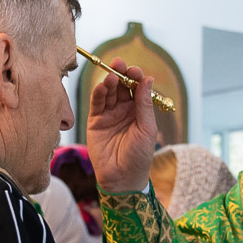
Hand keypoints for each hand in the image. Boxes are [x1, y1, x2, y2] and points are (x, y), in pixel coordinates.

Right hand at [87, 58, 159, 193]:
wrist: (122, 179)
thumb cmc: (139, 156)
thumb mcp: (146, 128)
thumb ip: (144, 104)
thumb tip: (147, 79)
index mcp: (139, 111)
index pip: (136, 88)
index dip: (135, 77)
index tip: (134, 71)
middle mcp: (124, 110)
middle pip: (121, 86)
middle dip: (120, 74)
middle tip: (119, 64)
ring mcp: (109, 115)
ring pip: (108, 93)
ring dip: (109, 82)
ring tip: (111, 76)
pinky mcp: (95, 122)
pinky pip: (97, 104)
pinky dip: (98, 93)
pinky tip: (102, 86)